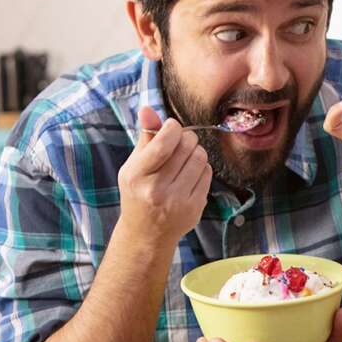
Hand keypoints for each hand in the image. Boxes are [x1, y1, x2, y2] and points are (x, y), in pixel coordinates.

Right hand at [117, 106, 211, 246]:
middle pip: (186, 146)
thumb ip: (145, 137)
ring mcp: (178, 201)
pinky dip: (201, 168)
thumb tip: (148, 108)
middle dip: (186, 138)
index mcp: (137, 176)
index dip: (173, 128)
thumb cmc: (139, 192)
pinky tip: (189, 175)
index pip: (164, 143)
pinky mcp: (195, 208)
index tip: (171, 128)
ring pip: (200, 157)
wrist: (147, 233)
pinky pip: (207, 173)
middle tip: (179, 143)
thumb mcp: (133, 165)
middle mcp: (156, 190)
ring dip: (195, 152)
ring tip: (184, 159)